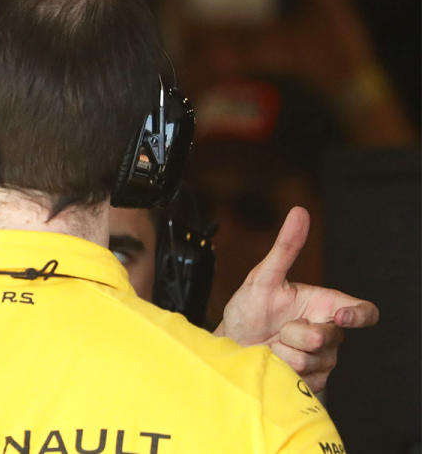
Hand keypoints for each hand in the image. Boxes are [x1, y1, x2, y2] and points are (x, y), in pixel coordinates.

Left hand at [213, 206, 379, 392]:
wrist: (231, 343)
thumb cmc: (249, 309)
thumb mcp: (263, 276)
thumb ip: (284, 247)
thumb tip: (299, 212)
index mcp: (324, 306)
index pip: (362, 312)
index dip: (359, 315)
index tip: (339, 316)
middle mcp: (328, 331)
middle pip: (331, 337)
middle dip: (297, 333)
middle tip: (279, 329)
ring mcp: (322, 358)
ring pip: (314, 359)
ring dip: (286, 351)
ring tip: (272, 343)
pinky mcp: (313, 380)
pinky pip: (305, 377)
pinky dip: (283, 367)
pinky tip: (273, 359)